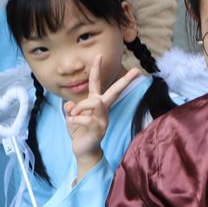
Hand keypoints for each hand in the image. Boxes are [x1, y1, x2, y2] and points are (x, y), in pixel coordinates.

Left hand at [63, 58, 139, 177]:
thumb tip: (71, 105)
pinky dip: (75, 119)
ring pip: (95, 102)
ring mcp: (103, 119)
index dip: (97, 69)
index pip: (96, 83)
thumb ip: (70, 108)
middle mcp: (103, 109)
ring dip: (80, 106)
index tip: (99, 55)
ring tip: (73, 114)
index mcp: (95, 102)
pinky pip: (86, 118)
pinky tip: (72, 123)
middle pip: (115, 91)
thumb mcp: (71, 117)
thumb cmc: (79, 131)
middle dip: (125, 81)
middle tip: (137, 70)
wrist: (83, 151)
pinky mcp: (99, 129)